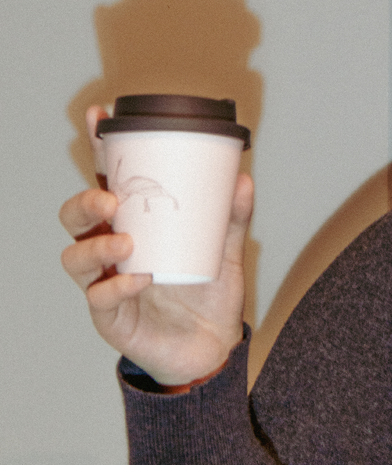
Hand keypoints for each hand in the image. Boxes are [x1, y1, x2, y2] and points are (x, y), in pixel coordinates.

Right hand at [59, 105, 251, 385]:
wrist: (213, 346)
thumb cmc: (209, 293)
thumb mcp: (226, 249)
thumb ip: (233, 217)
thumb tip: (242, 179)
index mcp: (136, 226)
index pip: (108, 183)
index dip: (99, 149)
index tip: (99, 117)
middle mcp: (114, 251)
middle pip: (75, 217)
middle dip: (84, 202)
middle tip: (111, 199)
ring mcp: (107, 283)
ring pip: (75, 257)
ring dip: (96, 245)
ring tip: (126, 243)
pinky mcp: (112, 318)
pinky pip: (100, 299)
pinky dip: (117, 286)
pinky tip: (140, 279)